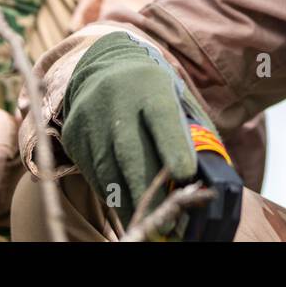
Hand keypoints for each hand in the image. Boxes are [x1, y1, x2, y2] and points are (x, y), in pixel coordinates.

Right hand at [62, 32, 237, 235]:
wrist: (105, 64)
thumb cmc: (152, 89)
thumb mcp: (176, 96)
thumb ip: (193, 130)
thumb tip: (211, 173)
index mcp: (150, 85)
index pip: (161, 116)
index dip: (173, 147)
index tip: (186, 176)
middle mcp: (116, 99)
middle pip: (132, 151)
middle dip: (150, 190)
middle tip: (168, 221)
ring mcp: (90, 118)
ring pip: (108, 168)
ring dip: (129, 201)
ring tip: (149, 222)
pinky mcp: (74, 135)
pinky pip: (92, 172)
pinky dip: (111, 193)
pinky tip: (126, 205)